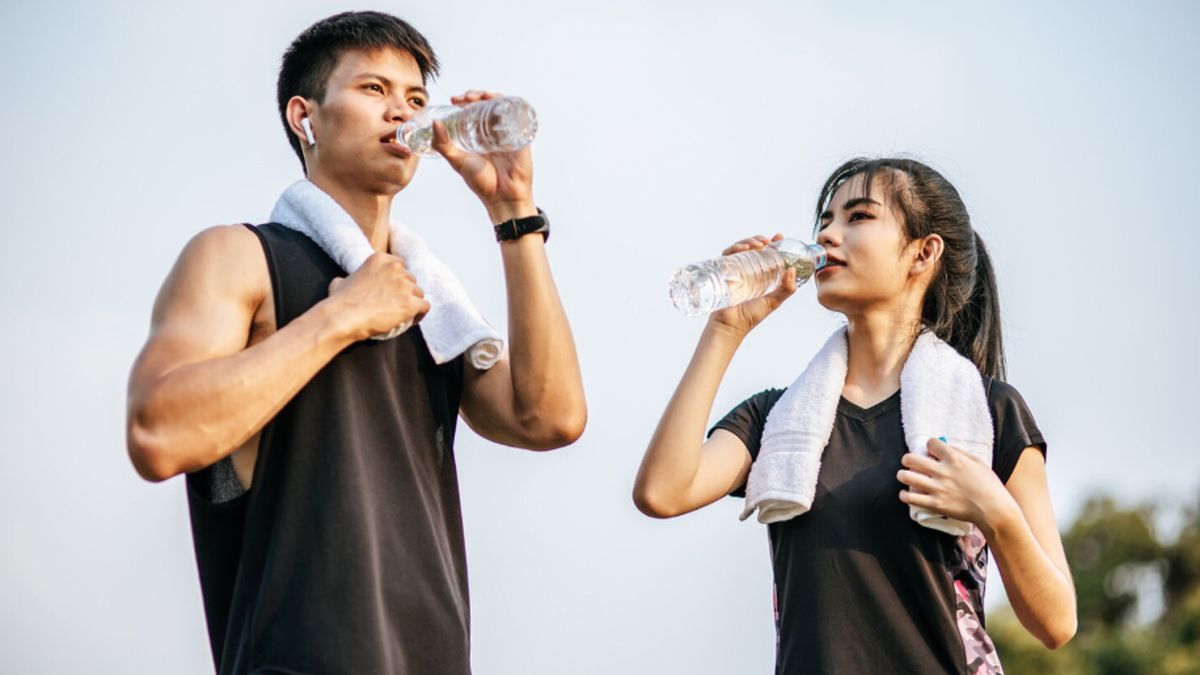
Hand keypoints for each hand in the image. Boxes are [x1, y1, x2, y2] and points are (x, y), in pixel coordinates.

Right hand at [325, 252, 429, 341]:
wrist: (344, 316)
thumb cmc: (340, 301)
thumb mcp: (341, 281)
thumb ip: (350, 278)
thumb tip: (344, 282)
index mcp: (381, 259)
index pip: (400, 266)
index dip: (398, 279)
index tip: (393, 289)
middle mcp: (395, 269)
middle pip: (411, 280)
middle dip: (406, 291)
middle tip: (397, 304)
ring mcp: (405, 285)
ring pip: (419, 293)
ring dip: (413, 302)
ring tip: (403, 313)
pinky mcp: (411, 303)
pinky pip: (425, 307)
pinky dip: (419, 314)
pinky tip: (411, 320)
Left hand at [431, 90, 535, 223]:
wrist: (503, 197)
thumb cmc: (482, 183)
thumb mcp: (457, 161)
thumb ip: (443, 145)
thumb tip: (435, 123)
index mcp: (480, 136)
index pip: (474, 111)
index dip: (465, 101)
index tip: (454, 100)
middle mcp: (495, 132)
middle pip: (488, 105)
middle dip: (476, 95)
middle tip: (465, 97)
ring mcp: (509, 133)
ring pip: (502, 106)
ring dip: (491, 96)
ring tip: (479, 97)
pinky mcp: (521, 136)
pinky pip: (519, 115)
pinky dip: (511, 105)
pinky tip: (499, 101)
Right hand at [706, 234, 797, 336]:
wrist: (732, 326)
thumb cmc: (751, 316)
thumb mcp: (774, 301)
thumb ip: (786, 289)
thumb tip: (792, 270)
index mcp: (759, 274)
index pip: (765, 253)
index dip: (772, 243)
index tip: (779, 237)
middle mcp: (746, 270)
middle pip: (751, 247)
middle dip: (759, 239)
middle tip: (767, 242)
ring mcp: (733, 270)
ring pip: (739, 248)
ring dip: (748, 241)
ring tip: (758, 244)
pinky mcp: (723, 272)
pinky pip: (726, 255)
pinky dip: (734, 248)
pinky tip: (743, 249)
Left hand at [897, 438, 1016, 536]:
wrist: (994, 510)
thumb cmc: (989, 485)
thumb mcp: (978, 462)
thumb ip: (959, 452)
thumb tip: (944, 446)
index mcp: (954, 459)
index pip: (930, 443)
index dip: (929, 446)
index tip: (931, 452)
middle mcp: (943, 472)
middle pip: (910, 458)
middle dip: (908, 459)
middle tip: (911, 463)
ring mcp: (937, 488)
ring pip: (906, 476)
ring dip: (903, 475)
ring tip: (906, 477)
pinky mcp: (935, 504)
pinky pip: (910, 498)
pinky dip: (905, 495)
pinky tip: (908, 494)